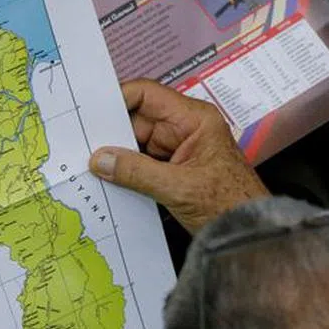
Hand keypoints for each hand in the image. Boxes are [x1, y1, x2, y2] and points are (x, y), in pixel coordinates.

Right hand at [90, 79, 267, 232]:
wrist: (248, 234)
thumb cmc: (230, 204)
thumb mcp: (179, 187)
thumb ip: (136, 172)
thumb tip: (100, 159)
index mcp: (193, 119)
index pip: (147, 94)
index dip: (118, 98)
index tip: (91, 112)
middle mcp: (183, 129)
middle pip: (136, 119)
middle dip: (111, 132)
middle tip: (81, 143)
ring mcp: (176, 150)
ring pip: (135, 143)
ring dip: (115, 154)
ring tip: (88, 163)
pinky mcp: (171, 170)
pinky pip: (140, 162)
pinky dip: (124, 170)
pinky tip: (105, 177)